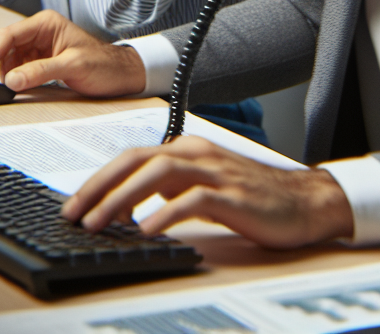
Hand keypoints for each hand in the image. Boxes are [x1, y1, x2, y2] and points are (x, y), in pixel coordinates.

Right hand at [0, 9, 146, 96]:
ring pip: (9, 59)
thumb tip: (11, 80)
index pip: (9, 35)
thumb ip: (40, 71)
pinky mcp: (41, 61)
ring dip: (2, 74)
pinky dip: (12, 79)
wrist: (121, 75)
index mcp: (46, 24)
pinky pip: (18, 68)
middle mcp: (40, 32)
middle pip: (4, 47)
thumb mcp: (72, 66)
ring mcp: (39, 47)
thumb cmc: (103, 64)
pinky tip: (10, 89)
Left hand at [63, 137, 354, 247]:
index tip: (75, 204)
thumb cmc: (254, 196)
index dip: (100, 179)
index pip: (133, 158)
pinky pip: (192, 199)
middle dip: (101, 186)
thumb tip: (130, 205)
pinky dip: (165, 212)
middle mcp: (198, 154)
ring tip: (100, 222)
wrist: (305, 201)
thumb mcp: (203, 187)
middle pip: (138, 161)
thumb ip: (170, 188)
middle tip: (74, 214)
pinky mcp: (233, 196)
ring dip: (123, 198)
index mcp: (188, 150)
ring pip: (159, 173)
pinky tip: (148, 229)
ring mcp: (216, 172)